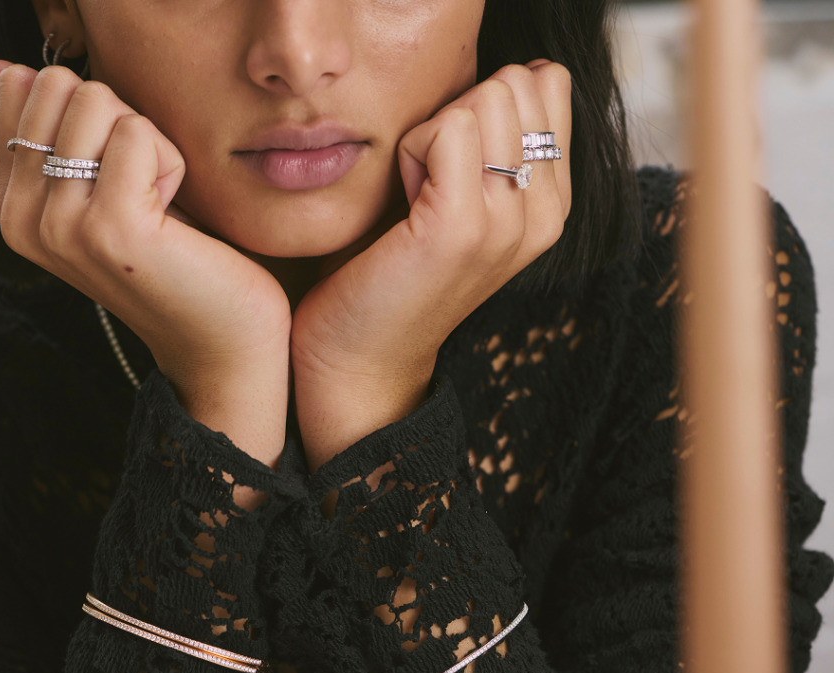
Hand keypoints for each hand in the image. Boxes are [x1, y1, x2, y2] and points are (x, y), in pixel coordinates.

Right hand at [0, 62, 289, 464]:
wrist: (219, 336)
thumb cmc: (176, 255)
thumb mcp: (105, 184)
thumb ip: (51, 128)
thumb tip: (0, 71)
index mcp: (10, 205)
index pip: (24, 88)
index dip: (92, 113)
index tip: (117, 175)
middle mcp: (20, 218)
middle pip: (60, 86)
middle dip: (119, 121)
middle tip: (144, 187)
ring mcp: (59, 226)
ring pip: (98, 102)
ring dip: (150, 143)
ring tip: (159, 204)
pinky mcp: (110, 228)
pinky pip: (138, 131)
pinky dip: (173, 161)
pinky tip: (174, 214)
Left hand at [291, 61, 571, 467]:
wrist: (361, 358)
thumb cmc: (392, 270)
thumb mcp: (459, 198)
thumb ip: (494, 143)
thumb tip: (515, 72)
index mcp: (552, 203)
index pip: (549, 84)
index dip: (483, 102)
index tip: (451, 163)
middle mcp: (547, 213)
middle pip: (515, 83)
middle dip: (457, 114)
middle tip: (427, 182)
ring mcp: (511, 222)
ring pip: (485, 99)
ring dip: (431, 133)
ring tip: (414, 196)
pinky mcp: (464, 227)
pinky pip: (448, 127)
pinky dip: (411, 150)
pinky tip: (402, 202)